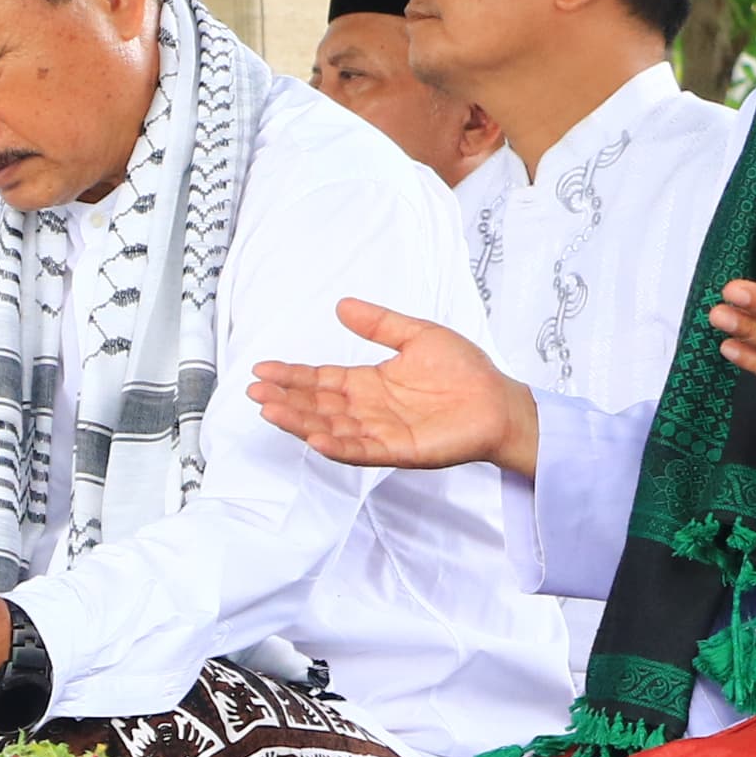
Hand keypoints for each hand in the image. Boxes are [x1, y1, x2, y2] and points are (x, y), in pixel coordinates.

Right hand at [247, 299, 540, 474]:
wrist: (500, 401)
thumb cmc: (466, 371)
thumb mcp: (418, 335)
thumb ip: (379, 324)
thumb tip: (342, 305)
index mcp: (368, 383)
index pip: (320, 380)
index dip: (292, 375)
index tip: (263, 369)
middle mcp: (367, 409)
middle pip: (316, 405)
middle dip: (285, 398)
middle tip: (255, 390)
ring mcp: (379, 432)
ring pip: (330, 428)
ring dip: (299, 421)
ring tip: (271, 410)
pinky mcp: (397, 451)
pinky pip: (360, 450)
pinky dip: (336, 446)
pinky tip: (313, 437)